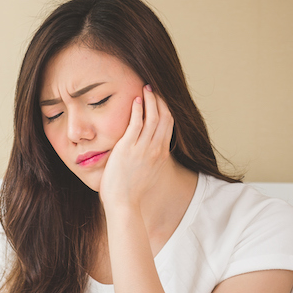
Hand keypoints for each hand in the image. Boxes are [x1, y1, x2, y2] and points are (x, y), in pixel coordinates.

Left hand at [99, 84, 173, 209]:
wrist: (124, 203)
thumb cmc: (131, 192)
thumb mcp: (147, 173)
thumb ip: (149, 160)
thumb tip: (146, 154)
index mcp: (161, 154)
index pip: (168, 125)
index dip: (165, 109)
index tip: (160, 99)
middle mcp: (155, 149)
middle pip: (164, 117)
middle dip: (160, 100)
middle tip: (153, 88)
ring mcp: (143, 148)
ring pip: (152, 117)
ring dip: (150, 100)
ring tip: (145, 88)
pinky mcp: (128, 148)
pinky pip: (136, 124)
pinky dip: (137, 109)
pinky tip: (135, 100)